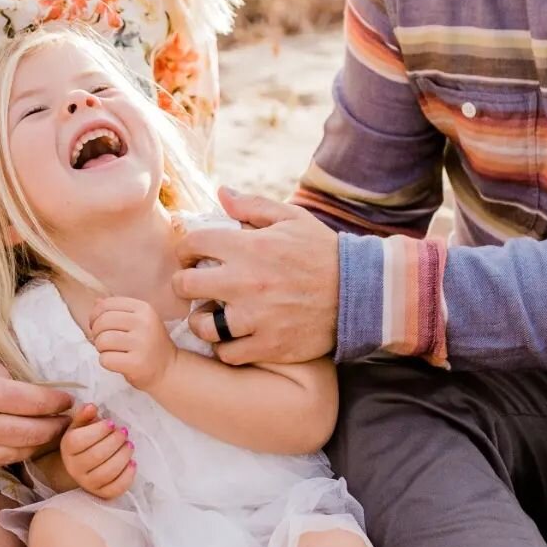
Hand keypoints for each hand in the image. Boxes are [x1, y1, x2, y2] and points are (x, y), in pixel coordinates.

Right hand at [0, 333, 71, 471]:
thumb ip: (7, 379)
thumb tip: (34, 397)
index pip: (35, 404)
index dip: (58, 403)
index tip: (69, 400)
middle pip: (30, 435)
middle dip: (55, 429)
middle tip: (68, 421)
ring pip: (14, 456)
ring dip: (37, 447)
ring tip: (50, 435)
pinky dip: (11, 456)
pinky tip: (22, 445)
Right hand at [59, 402, 135, 498]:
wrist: (82, 465)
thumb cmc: (85, 440)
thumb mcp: (80, 425)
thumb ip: (85, 415)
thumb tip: (92, 407)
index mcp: (67, 448)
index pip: (79, 441)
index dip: (98, 431)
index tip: (112, 423)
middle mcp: (74, 467)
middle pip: (95, 456)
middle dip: (114, 442)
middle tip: (124, 432)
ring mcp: (87, 483)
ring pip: (106, 473)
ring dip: (122, 457)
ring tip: (130, 445)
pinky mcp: (101, 494)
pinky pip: (115, 489)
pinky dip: (127, 476)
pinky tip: (133, 463)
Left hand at [89, 296, 175, 389]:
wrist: (168, 368)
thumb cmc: (149, 343)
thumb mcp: (139, 320)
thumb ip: (118, 310)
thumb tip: (96, 302)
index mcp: (143, 308)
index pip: (106, 305)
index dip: (95, 316)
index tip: (98, 326)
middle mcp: (144, 323)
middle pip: (102, 322)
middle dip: (96, 333)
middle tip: (104, 341)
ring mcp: (141, 343)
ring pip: (102, 341)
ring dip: (101, 349)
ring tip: (112, 351)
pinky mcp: (136, 363)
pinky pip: (105, 359)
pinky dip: (106, 361)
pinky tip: (117, 362)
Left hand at [173, 188, 339, 364]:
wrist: (361, 292)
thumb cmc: (323, 251)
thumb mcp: (292, 219)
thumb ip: (252, 206)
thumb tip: (221, 192)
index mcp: (250, 247)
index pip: (194, 244)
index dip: (186, 248)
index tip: (191, 256)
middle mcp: (247, 282)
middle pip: (187, 285)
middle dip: (184, 283)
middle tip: (193, 285)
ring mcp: (257, 317)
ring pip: (204, 325)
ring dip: (201, 320)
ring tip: (209, 315)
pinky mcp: (269, 345)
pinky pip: (228, 353)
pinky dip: (225, 347)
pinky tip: (231, 336)